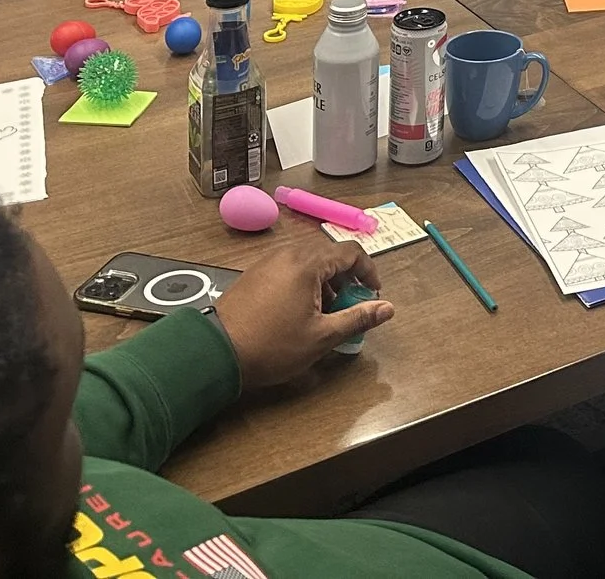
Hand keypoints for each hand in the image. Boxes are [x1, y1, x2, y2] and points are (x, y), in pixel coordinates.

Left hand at [210, 233, 390, 388]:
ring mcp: (268, 262)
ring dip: (325, 282)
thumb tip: (388, 308)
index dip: (368, 272)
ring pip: (308, 262)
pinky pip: (289, 269)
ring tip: (324, 313)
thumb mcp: (321, 337)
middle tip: (349, 306)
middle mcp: (288, 254)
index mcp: (308, 263)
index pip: (351, 252)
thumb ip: (357, 318)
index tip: (373, 295)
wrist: (216, 352)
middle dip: (346, 278)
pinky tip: (298, 311)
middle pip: (329, 255)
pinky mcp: (254, 274)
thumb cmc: (273, 345)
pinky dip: (303, 283)